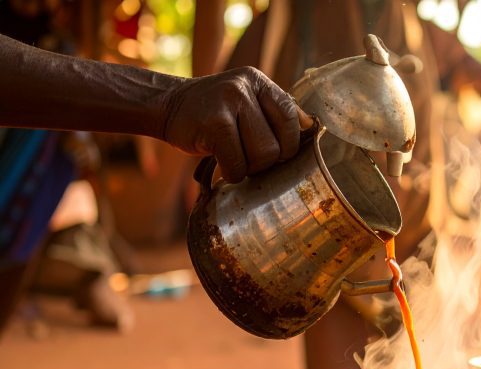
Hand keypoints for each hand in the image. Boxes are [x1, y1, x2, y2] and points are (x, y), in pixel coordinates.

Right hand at [159, 67, 312, 181]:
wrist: (166, 105)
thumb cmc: (214, 112)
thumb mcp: (247, 103)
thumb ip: (277, 113)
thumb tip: (312, 127)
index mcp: (260, 82)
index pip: (293, 119)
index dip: (288, 144)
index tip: (274, 152)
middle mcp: (246, 87)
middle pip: (279, 145)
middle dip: (266, 161)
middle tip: (247, 155)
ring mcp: (229, 102)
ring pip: (262, 156)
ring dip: (249, 167)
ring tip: (233, 156)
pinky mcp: (213, 123)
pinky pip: (237, 164)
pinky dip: (231, 173)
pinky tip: (220, 162)